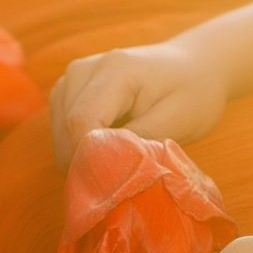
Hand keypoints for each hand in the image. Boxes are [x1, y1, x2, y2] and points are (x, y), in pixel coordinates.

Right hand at [48, 43, 226, 167]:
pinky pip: (61, 131)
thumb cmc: (193, 93)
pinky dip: (80, 148)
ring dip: (82, 157)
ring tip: (120, 160)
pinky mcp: (67, 91)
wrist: (192, 67)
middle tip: (121, 181)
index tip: (112, 185)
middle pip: (65, 130)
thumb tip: (108, 168)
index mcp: (114, 70)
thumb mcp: (179, 120)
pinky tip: (109, 148)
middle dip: (86, 163)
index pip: (80, 122)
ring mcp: (71, 78)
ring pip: (59, 134)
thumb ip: (141, 141)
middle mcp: (82, 70)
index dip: (89, 160)